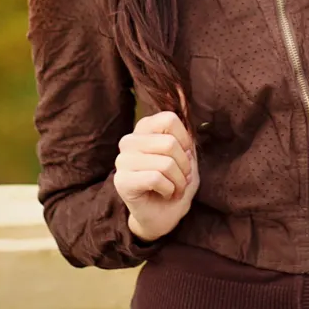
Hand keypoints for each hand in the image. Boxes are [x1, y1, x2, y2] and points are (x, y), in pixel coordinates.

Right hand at [113, 111, 198, 241]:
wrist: (162, 217)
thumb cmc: (175, 184)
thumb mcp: (186, 154)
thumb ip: (184, 127)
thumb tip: (182, 90)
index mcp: (143, 129)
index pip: (169, 119)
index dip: (185, 140)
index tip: (184, 156)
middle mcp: (129, 141)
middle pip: (170, 143)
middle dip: (184, 166)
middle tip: (180, 178)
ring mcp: (122, 161)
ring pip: (165, 162)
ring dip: (178, 181)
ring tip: (173, 188)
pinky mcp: (122, 181)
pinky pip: (156, 178)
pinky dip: (168, 189)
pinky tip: (163, 194)